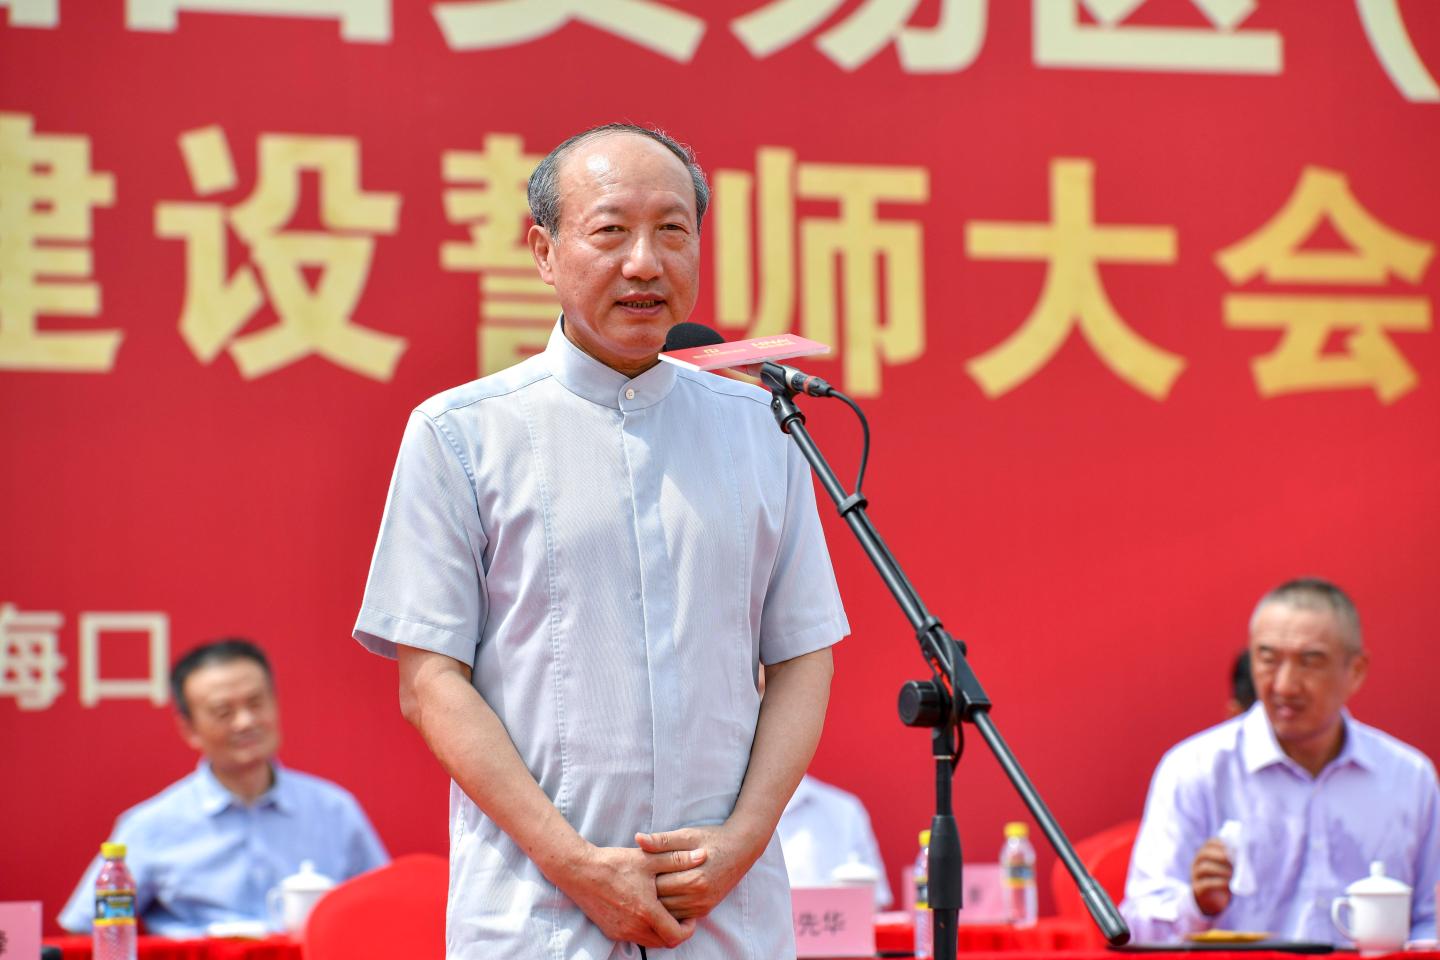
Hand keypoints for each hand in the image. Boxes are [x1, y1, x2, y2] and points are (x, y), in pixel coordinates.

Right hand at [560, 844, 705, 947]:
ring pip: (650, 942)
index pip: (676, 936)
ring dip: (661, 931)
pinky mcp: (610, 931)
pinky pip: (635, 938)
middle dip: (677, 931)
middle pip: (665, 943)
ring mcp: (621, 932)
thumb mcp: (648, 858)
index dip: (689, 928)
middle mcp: (634, 927)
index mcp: (646, 912)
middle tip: (681, 913)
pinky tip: (645, 911)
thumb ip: (677, 859)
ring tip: (664, 911)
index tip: (691, 915)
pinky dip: (645, 930)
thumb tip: (703, 856)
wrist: (579, 871)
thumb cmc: (614, 863)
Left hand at [638, 825, 759, 920]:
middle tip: (634, 881)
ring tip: (644, 888)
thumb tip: (638, 839)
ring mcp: (702, 906)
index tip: (633, 869)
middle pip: (660, 902)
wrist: (741, 848)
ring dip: (654, 903)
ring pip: (667, 912)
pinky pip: (678, 916)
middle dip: (645, 892)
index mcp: (694, 878)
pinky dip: (667, 909)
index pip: (656, 885)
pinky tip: (659, 896)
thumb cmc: (712, 838)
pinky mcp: (704, 910)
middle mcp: (699, 897)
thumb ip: (662, 840)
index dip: (642, 878)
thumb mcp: (687, 835)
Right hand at [1191, 838, 1233, 915]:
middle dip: (1219, 855)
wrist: (1212, 898)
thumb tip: (1249, 856)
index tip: (1233, 847)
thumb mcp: (1227, 868)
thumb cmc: (1222, 878)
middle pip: (1204, 854)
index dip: (1220, 843)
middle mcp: (1198, 862)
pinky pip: (1206, 883)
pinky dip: (1218, 883)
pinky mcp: (1198, 888)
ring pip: (1205, 868)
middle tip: (1233, 860)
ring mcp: (1196, 875)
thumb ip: (1234, 861)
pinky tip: (1228, 884)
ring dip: (1220, 870)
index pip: (1210, 843)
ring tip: (1233, 874)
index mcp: (1205, 853)